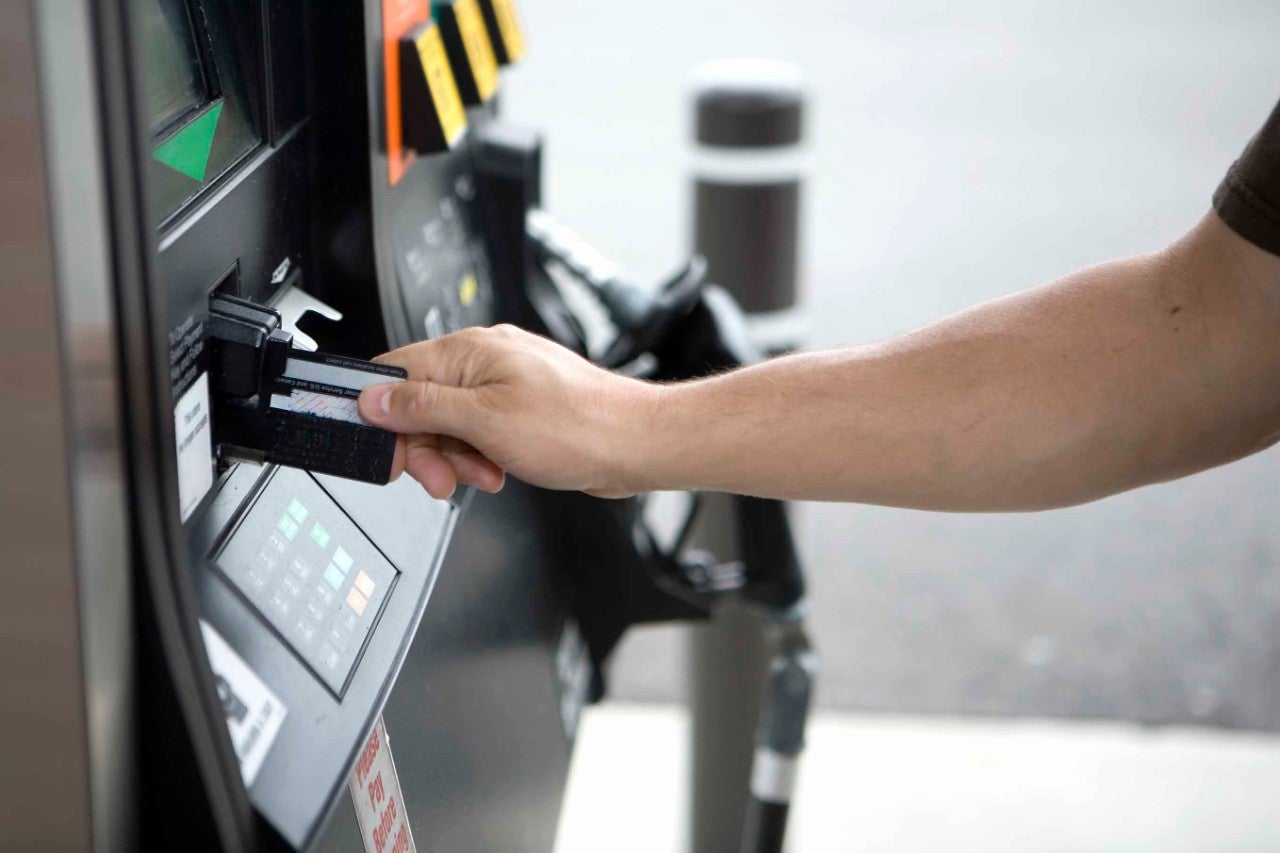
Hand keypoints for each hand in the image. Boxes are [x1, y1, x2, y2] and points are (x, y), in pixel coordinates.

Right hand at [358, 325, 658, 499]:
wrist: (635, 444)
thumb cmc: (578, 426)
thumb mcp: (484, 421)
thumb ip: (423, 407)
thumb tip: (375, 399)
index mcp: (469, 351)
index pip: (394, 373)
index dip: (380, 415)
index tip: (383, 451)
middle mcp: (484, 360)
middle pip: (419, 404)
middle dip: (424, 447)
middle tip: (436, 478)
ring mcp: (503, 384)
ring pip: (449, 424)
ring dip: (455, 458)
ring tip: (481, 473)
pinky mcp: (519, 408)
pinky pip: (477, 432)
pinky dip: (478, 456)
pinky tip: (496, 469)